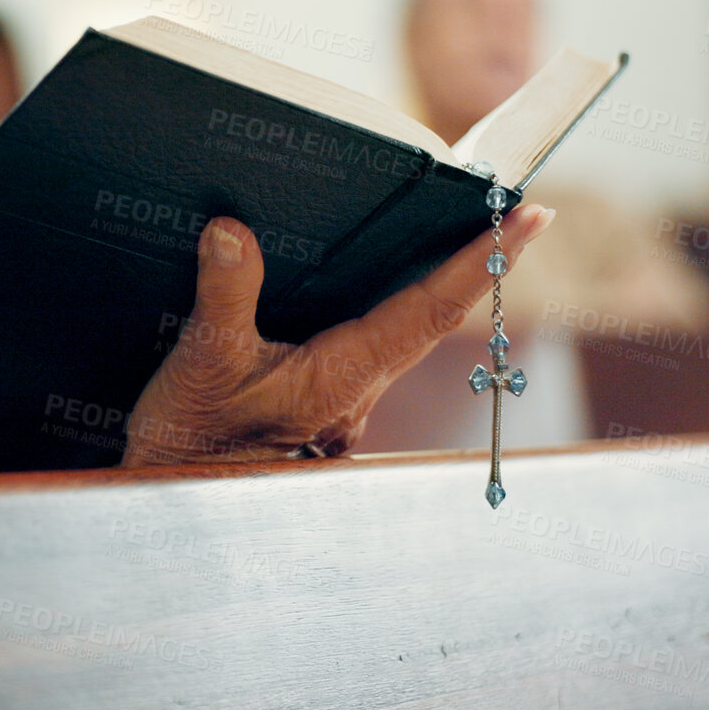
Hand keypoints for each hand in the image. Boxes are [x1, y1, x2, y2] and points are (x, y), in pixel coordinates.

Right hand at [119, 206, 556, 464]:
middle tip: (516, 210)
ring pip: (405, 330)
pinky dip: (390, 303)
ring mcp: (343, 396)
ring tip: (458, 232)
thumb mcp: (203, 363)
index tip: (532, 217)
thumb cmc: (193, 441)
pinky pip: (370, 341)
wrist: (176, 499)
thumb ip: (225, 295)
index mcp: (344, 374)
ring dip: (437, 284)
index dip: (483, 260)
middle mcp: (358, 385)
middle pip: (435, 316)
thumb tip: (233, 231)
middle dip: (478, 262)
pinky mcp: (320, 398)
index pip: (433, 308)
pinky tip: (371, 283)